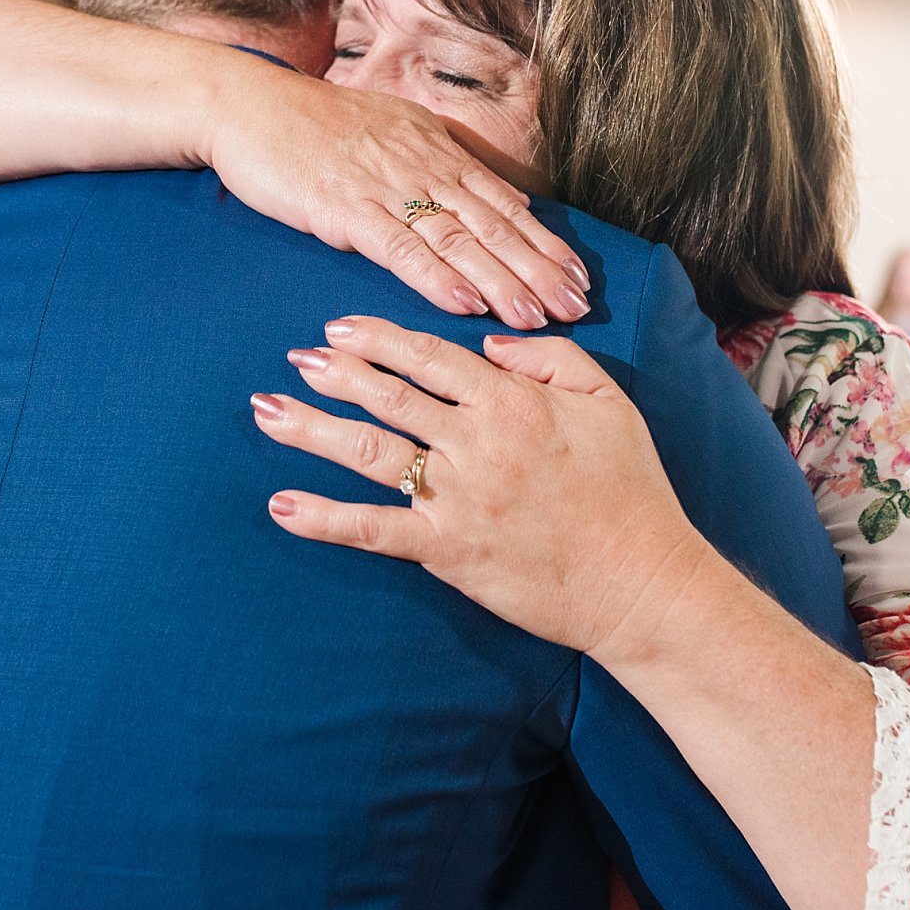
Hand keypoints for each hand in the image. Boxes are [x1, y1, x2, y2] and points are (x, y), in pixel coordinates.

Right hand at [205, 75, 592, 332]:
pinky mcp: (344, 206)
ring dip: (500, 280)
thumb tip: (491, 194)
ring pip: (456, 239)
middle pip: (492, 224)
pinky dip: (435, 277)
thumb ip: (438, 165)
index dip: (545, 243)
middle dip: (538, 270)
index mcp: (434, 149)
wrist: (247, 105)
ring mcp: (384, 186)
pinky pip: (399, 247)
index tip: (579, 279)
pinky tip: (465, 304)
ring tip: (536, 316)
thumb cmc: (310, 126)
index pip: (504, 202)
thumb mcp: (389, 133)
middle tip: (577, 309)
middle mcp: (421, 165)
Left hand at [251, 316, 719, 661]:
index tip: (340, 327)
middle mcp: (477, 443)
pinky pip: (372, 530)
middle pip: (389, 396)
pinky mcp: (447, 550)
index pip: (430, 356)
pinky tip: (281, 506)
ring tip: (267, 411)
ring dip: (312, 429)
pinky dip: (323, 519)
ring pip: (369, 452)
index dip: (379, 338)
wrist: (642, 582)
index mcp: (513, 401)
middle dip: (334, 372)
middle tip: (296, 357)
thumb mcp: (610, 403)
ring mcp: (458, 497)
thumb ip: (552, 360)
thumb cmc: (631, 492)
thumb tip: (491, 343)